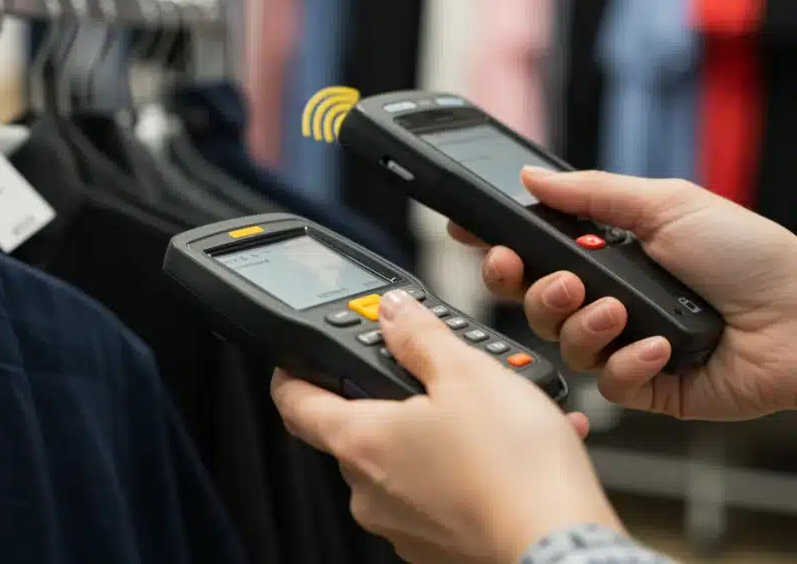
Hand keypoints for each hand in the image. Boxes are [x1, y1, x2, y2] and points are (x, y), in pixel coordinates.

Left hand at [272, 290, 621, 562]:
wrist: (563, 547)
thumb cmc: (514, 469)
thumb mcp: (468, 374)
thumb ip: (420, 337)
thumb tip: (393, 313)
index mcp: (360, 443)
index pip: (294, 403)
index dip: (291, 373)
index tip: (296, 358)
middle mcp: (369, 491)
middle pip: (357, 430)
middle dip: (393, 398)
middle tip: (435, 375)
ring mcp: (402, 525)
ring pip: (406, 462)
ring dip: (442, 433)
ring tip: (497, 415)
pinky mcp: (438, 548)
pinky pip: (441, 494)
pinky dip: (468, 469)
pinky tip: (513, 453)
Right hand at [449, 167, 796, 419]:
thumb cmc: (750, 254)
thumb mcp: (667, 203)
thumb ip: (590, 192)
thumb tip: (530, 177)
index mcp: (607, 254)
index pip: (534, 253)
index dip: (500, 248)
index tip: (477, 238)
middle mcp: (608, 299)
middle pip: (532, 302)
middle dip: (532, 290)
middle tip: (562, 280)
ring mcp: (625, 344)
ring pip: (562, 344)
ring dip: (586, 326)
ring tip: (623, 312)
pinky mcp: (647, 385)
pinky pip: (607, 384)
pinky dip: (630, 362)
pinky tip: (662, 346)